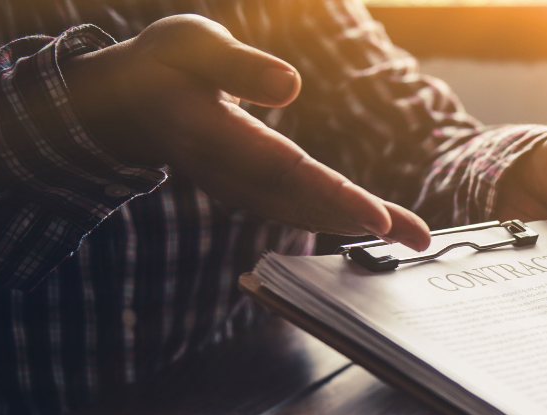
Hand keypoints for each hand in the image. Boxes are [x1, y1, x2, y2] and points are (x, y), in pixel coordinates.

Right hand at [61, 15, 428, 249]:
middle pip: (306, 201)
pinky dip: (341, 219)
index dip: (330, 195)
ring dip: (361, 225)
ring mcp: (241, 189)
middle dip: (363, 219)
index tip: (375, 218)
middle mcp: (230, 174)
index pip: (281, 170)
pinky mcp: (252, 192)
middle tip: (418, 237)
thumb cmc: (165, 66)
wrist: (128, 106)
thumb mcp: (189, 44)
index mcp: (212, 136)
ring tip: (416, 237)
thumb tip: (290, 87)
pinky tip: (380, 226)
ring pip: (308, 212)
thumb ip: (236, 66)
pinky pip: (301, 210)